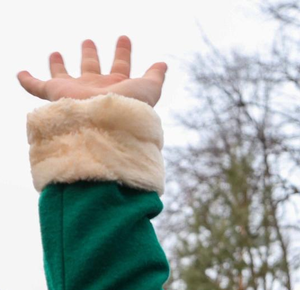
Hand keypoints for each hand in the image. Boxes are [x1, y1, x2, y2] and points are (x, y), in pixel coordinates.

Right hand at [18, 37, 165, 106]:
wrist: (108, 125)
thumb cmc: (130, 108)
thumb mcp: (148, 89)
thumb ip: (155, 76)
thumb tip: (163, 64)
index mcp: (117, 88)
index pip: (120, 67)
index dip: (123, 52)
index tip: (124, 38)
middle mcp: (95, 90)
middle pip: (91, 68)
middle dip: (90, 54)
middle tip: (88, 41)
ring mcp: (74, 93)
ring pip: (63, 76)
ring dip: (58, 65)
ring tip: (55, 53)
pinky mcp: (55, 95)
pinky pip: (36, 87)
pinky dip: (27, 80)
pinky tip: (20, 73)